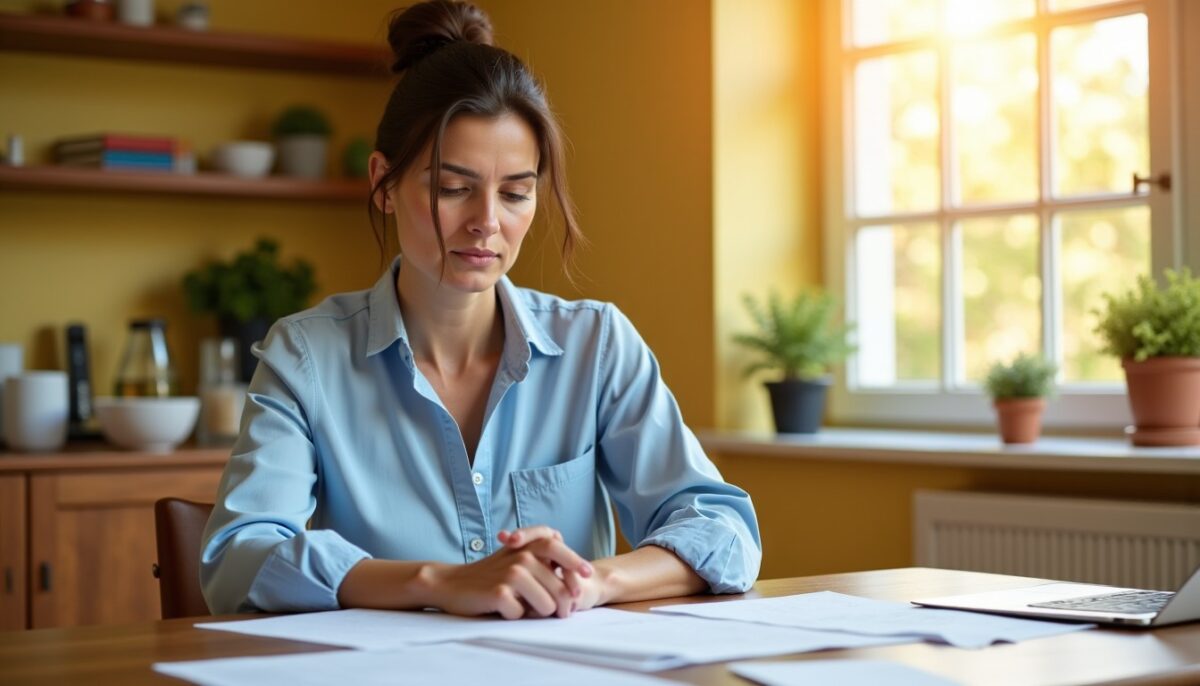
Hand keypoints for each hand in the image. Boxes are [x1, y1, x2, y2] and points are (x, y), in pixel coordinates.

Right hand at [424, 527, 591, 619]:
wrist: (451, 583)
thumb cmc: (490, 575)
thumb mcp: (517, 560)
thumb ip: (543, 565)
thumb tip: (575, 590)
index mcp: (527, 546)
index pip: (558, 549)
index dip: (576, 563)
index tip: (587, 574)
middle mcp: (522, 556)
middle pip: (560, 588)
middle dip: (563, 606)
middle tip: (562, 614)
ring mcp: (512, 573)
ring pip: (547, 606)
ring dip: (539, 614)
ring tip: (523, 608)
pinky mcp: (501, 592)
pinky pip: (523, 615)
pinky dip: (516, 617)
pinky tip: (503, 609)